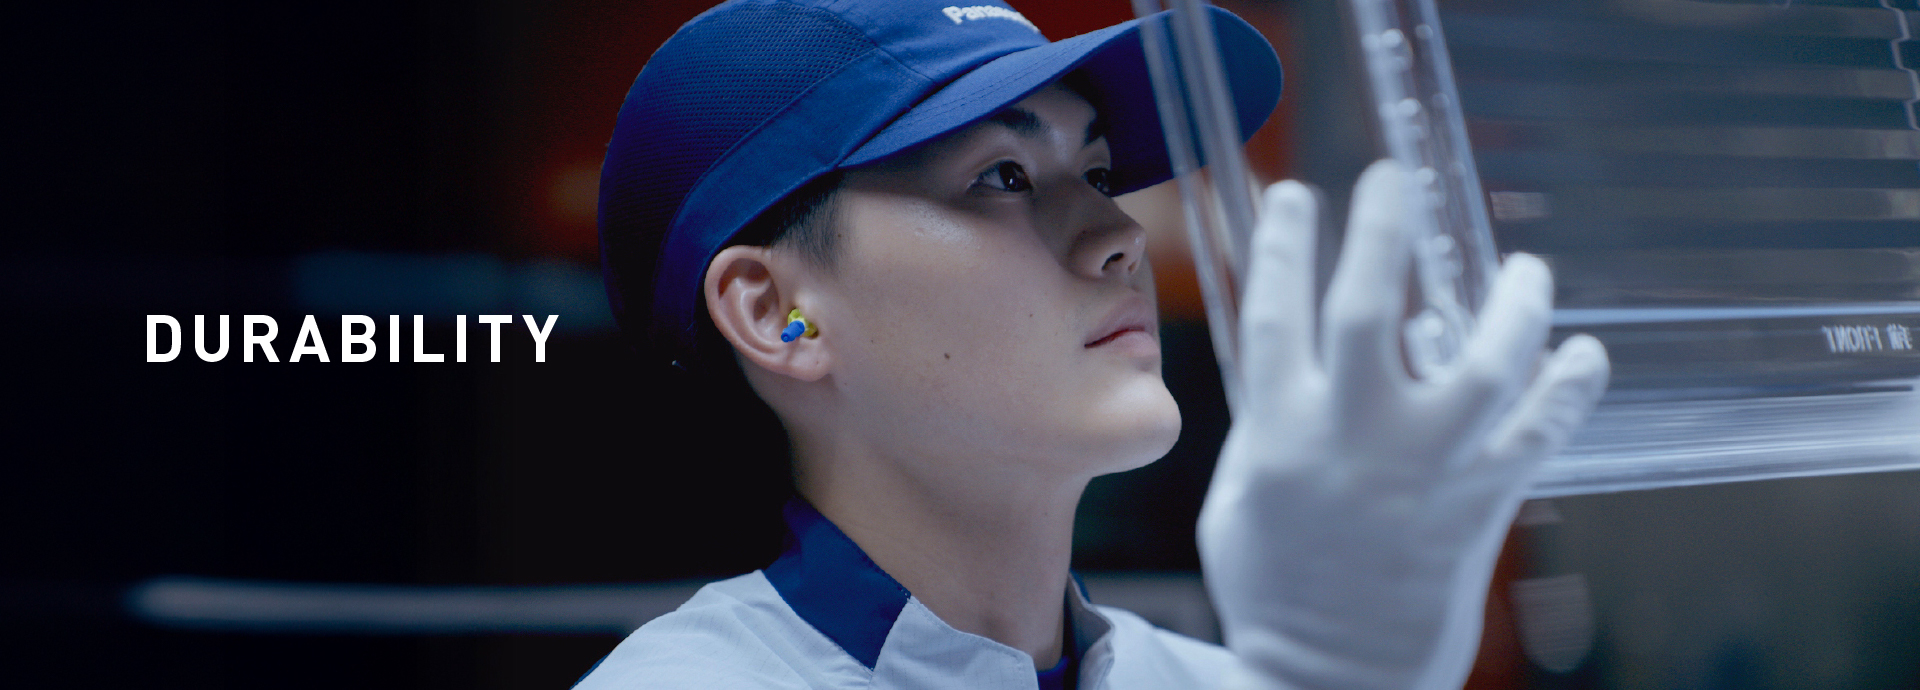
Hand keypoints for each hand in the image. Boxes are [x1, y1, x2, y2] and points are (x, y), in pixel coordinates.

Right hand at [1199, 160, 1609, 689]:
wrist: (1332, 678)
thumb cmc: (1275, 587)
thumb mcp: (1241, 496)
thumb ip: (1265, 423)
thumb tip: (1285, 357)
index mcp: (1280, 434)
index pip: (1278, 313)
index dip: (1289, 244)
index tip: (1299, 195)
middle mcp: (1352, 441)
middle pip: (1367, 312)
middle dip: (1380, 232)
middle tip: (1392, 179)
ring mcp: (1424, 470)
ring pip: (1484, 365)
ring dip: (1512, 306)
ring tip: (1526, 269)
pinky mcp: (1480, 505)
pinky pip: (1541, 433)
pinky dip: (1570, 388)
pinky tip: (1582, 353)